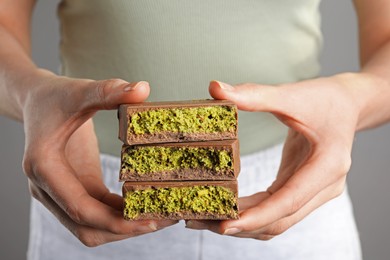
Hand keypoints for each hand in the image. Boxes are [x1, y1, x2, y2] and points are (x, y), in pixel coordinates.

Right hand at [22, 70, 176, 245]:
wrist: (36, 100)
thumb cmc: (55, 96)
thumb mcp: (79, 91)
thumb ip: (108, 91)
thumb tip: (143, 89)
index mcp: (44, 167)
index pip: (80, 208)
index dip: (116, 220)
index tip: (149, 221)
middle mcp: (46, 187)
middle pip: (85, 227)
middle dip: (123, 229)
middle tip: (162, 221)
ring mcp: (58, 192)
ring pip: (90, 226)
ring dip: (122, 227)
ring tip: (158, 217)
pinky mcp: (72, 188)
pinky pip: (95, 211)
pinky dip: (118, 215)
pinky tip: (143, 204)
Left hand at [186, 73, 363, 239]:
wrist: (348, 104)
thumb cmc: (324, 98)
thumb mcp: (291, 95)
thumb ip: (254, 95)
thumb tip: (214, 88)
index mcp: (327, 166)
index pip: (289, 201)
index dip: (257, 216)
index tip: (226, 225)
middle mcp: (325, 186)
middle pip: (280, 220)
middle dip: (241, 225)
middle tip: (200, 222)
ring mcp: (316, 192)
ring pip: (277, 221)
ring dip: (244, 224)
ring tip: (207, 219)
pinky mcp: (304, 189)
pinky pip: (276, 209)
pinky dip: (252, 213)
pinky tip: (227, 208)